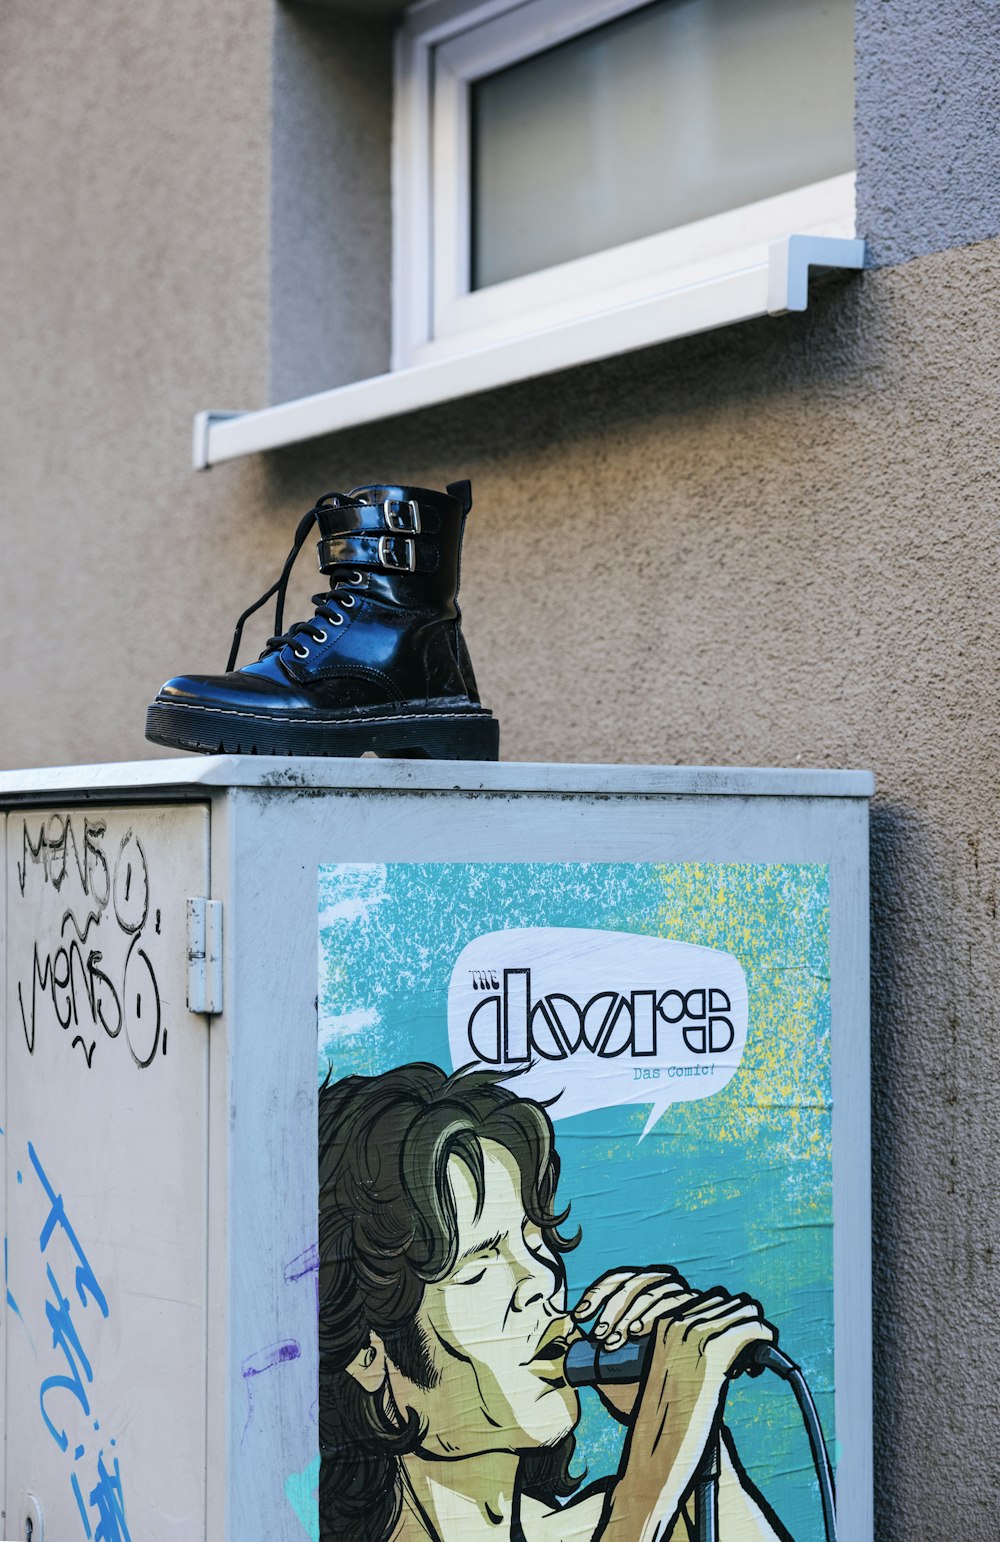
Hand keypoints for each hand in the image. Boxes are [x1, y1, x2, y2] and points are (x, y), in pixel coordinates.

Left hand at [572, 1266, 694, 1420]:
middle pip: (635, 1282)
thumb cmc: (643, 1388)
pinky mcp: (700, 1311)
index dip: (598, 1292)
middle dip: (613, 1308)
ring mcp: (685, 1298)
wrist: (680, 1412)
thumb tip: (561, 1340)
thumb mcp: (611, 1372)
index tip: (579, 1315)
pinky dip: (654, 1314)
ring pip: (654, 1291)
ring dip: (629, 1314)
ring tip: (614, 1343)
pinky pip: (676, 1303)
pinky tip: (640, 1332)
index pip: (620, 1279)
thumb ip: (589, 1357)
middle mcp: (666, 1290)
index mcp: (644, 1295)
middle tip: (599, 1337)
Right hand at [594, 1282, 776, 1541]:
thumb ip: (686, 1350)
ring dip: (753, 1335)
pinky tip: (753, 1373)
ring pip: (745, 1310)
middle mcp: (677, 1319)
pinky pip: (754, 1329)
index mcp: (662, 1321)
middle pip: (730, 1301)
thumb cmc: (663, 1422)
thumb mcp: (668, 1374)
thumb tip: (726, 1334)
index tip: (732, 1354)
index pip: (713, 1300)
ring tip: (747, 1368)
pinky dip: (762, 1345)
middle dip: (742, 1326)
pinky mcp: (714, 1351)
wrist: (655, 1454)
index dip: (728, 1324)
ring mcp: (694, 1333)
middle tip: (742, 1364)